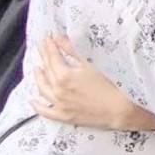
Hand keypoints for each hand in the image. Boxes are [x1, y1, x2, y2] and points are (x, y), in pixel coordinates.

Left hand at [31, 35, 154, 130]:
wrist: (121, 109)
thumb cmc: (110, 84)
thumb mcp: (91, 63)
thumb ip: (71, 50)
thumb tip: (57, 38)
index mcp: (64, 75)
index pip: (52, 56)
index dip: (48, 45)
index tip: (46, 37)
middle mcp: (58, 90)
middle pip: (46, 70)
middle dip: (43, 56)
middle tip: (42, 47)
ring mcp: (60, 105)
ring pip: (43, 89)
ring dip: (39, 77)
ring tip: (37, 68)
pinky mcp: (65, 117)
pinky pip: (46, 112)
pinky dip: (38, 105)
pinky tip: (33, 100)